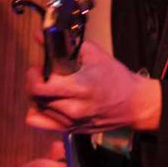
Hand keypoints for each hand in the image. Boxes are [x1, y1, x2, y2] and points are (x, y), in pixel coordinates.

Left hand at [25, 39, 161, 133]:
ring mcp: (72, 123)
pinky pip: (43, 124)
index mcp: (80, 88)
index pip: (40, 88)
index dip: (33, 76)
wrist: (134, 104)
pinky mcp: (72, 130)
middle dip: (34, 83)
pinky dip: (40, 112)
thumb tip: (41, 35)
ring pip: (38, 110)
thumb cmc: (117, 79)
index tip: (38, 68)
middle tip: (43, 75)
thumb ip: (66, 44)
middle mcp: (74, 108)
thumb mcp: (94, 55)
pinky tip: (49, 103)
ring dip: (39, 97)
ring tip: (51, 88)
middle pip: (36, 99)